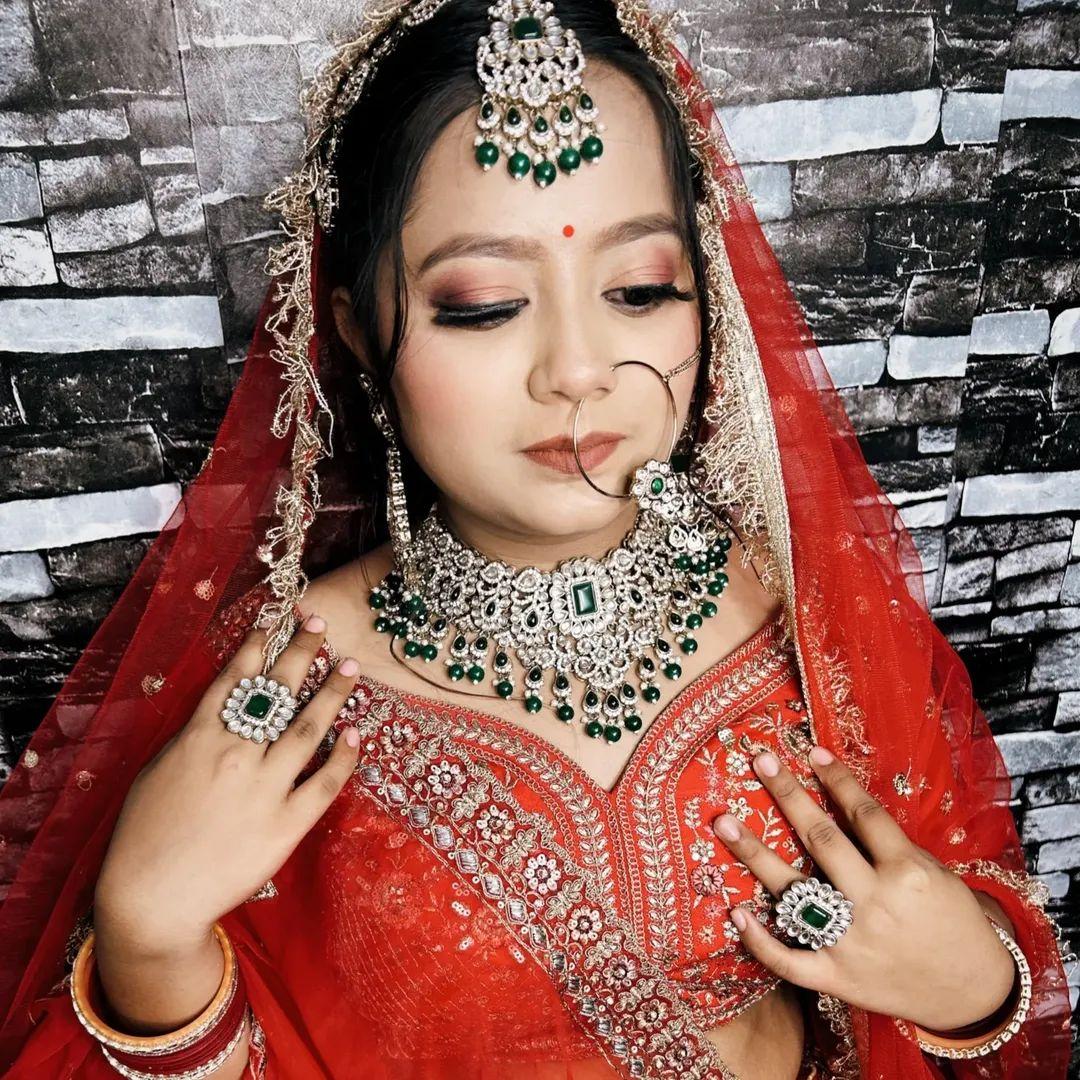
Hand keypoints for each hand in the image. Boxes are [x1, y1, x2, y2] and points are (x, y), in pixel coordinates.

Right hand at [94, 614, 361, 955]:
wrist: (151, 901)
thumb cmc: (143, 836)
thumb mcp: (157, 771)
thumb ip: (192, 738)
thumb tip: (222, 710)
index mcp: (199, 738)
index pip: (236, 679)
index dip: (258, 645)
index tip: (276, 621)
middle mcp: (235, 755)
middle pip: (278, 692)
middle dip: (301, 652)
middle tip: (320, 625)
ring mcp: (263, 789)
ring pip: (307, 728)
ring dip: (332, 693)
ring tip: (350, 666)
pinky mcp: (285, 825)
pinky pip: (323, 783)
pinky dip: (342, 757)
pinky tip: (355, 735)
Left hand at [711, 745, 1016, 1031]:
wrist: (973, 993)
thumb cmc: (953, 922)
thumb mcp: (935, 874)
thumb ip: (889, 846)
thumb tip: (841, 803)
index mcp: (907, 873)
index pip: (863, 814)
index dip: (836, 779)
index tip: (809, 751)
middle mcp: (876, 904)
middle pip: (821, 839)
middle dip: (788, 795)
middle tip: (758, 761)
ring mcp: (852, 942)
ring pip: (793, 891)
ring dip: (754, 854)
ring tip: (723, 821)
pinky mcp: (838, 978)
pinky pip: (790, 959)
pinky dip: (760, 940)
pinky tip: (735, 911)